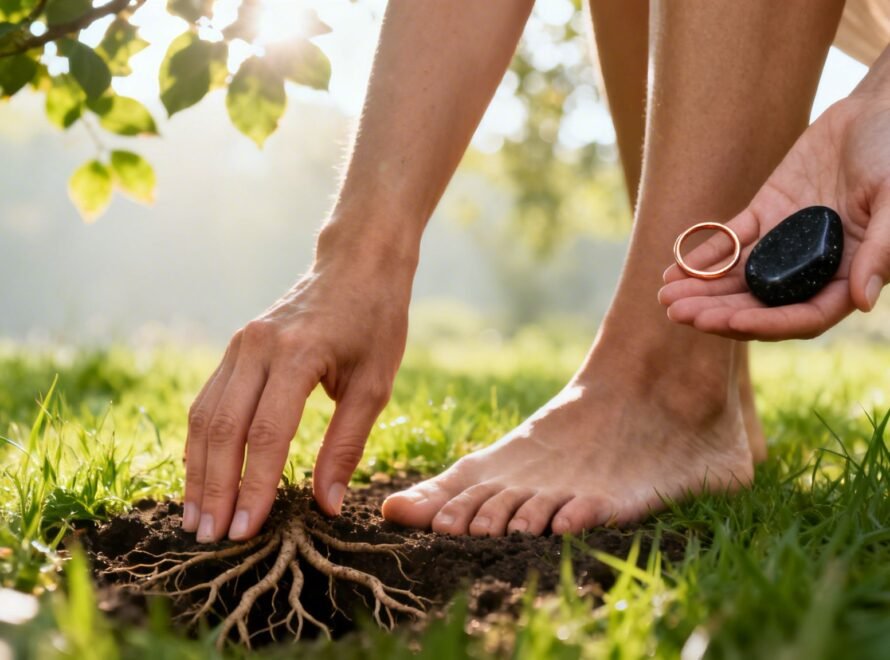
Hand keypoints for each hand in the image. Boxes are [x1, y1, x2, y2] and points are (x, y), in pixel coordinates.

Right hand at [182, 238, 413, 541]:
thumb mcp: (375, 384)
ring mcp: (240, 345)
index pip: (267, 432)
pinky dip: (201, 443)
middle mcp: (257, 347)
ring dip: (197, 470)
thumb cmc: (374, 322)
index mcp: (298, 354)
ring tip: (195, 518)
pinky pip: (207, 400)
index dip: (254, 485)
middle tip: (209, 538)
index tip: (246, 530)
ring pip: (204, 415)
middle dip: (214, 488)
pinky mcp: (234, 349)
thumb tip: (325, 504)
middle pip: (223, 428)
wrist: (355, 264)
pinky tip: (199, 475)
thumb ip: (347, 444)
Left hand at [658, 93, 889, 339]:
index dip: (766, 323)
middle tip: (677, 314)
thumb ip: (882, 250)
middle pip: (760, 303)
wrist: (877, 110)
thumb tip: (861, 301)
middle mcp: (813, 267)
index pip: (803, 316)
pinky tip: (674, 270)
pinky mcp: (767, 214)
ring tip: (665, 298)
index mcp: (849, 274)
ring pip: (739, 277)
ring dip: (702, 291)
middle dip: (718, 311)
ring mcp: (786, 242)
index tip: (729, 321)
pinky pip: (731, 241)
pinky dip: (704, 257)